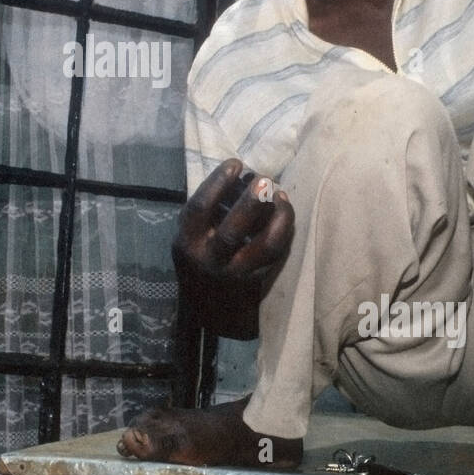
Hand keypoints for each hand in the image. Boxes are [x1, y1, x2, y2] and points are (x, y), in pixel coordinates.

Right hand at [173, 159, 294, 338]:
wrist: (208, 311)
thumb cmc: (198, 261)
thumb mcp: (189, 239)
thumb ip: (205, 214)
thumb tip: (238, 177)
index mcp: (188, 243)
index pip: (200, 209)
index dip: (218, 183)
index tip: (235, 164)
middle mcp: (211, 259)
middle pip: (232, 230)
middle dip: (250, 202)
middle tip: (264, 179)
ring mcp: (236, 273)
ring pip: (263, 246)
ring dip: (277, 217)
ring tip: (281, 195)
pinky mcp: (257, 280)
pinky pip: (276, 253)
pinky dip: (284, 229)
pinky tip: (285, 211)